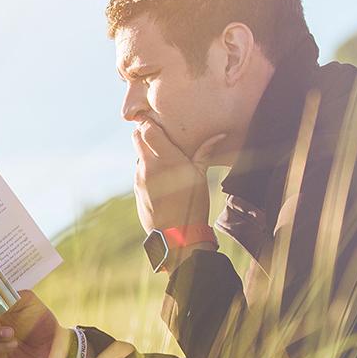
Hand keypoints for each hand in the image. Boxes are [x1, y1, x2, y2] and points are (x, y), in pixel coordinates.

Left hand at [133, 121, 224, 235]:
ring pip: (138, 155)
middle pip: (137, 138)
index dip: (150, 122)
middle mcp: (148, 166)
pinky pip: (139, 172)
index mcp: (165, 159)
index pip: (147, 130)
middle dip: (145, 133)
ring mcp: (139, 178)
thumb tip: (219, 135)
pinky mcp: (137, 190)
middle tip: (160, 135)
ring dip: (147, 153)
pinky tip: (161, 178)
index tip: (158, 121)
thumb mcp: (201, 177)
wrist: (176, 236)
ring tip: (164, 158)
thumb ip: (205, 153)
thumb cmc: (193, 205)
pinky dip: (147, 169)